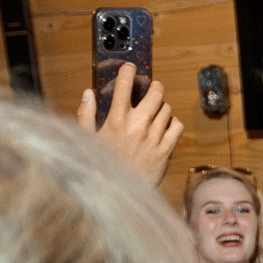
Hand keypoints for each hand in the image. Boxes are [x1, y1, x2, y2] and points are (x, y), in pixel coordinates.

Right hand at [76, 64, 184, 185]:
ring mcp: (153, 137)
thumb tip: (87, 92)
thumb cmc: (101, 166)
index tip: (130, 68)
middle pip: (156, 93)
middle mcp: (137, 125)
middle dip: (155, 87)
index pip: (125, 85)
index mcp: (117, 120)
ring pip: (166, 108)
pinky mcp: (165, 150)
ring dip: (162, 107)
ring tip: (155, 112)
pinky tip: (165, 127)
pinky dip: (173, 123)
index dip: (129, 71)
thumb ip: (86, 114)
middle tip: (152, 89)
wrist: (118, 194)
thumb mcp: (87, 140)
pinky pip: (177, 126)